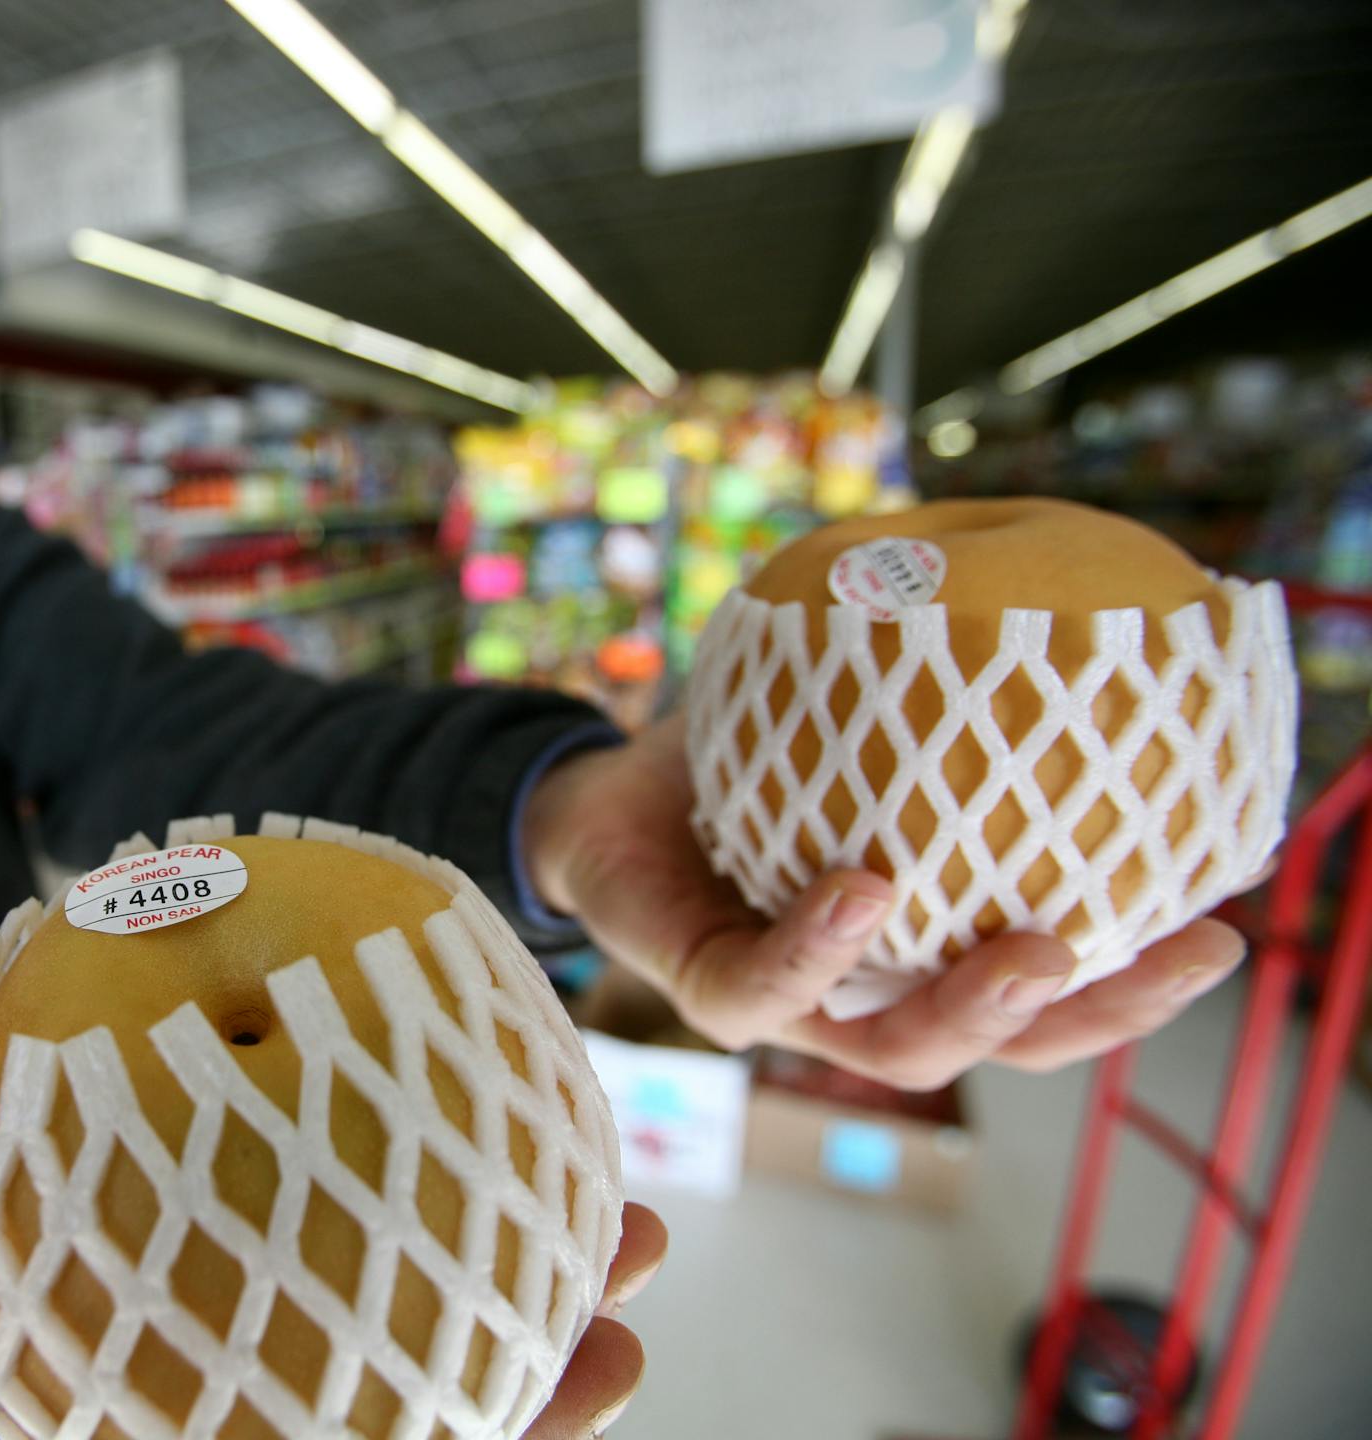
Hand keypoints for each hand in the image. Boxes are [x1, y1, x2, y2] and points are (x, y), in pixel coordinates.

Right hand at [0, 1123, 668, 1438]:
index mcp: (203, 1417)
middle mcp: (284, 1372)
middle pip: (425, 1414)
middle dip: (538, 1413)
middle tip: (613, 1359)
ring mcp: (328, 1281)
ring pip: (460, 1310)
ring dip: (560, 1296)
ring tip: (636, 1242)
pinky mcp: (348, 1177)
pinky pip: (443, 1180)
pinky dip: (506, 1164)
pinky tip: (567, 1127)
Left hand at [521, 712, 1248, 1090]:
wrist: (601, 793)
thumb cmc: (742, 765)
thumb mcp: (853, 727)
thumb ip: (938, 705)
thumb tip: (1055, 614)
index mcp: (923, 954)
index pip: (1048, 991)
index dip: (1137, 977)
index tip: (1223, 923)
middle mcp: (870, 999)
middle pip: (1003, 1041)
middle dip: (1097, 1010)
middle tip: (1181, 953)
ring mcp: (792, 1007)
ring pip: (895, 1052)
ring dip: (973, 1009)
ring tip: (1039, 951)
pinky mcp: (705, 993)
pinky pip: (765, 986)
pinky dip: (817, 943)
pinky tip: (867, 888)